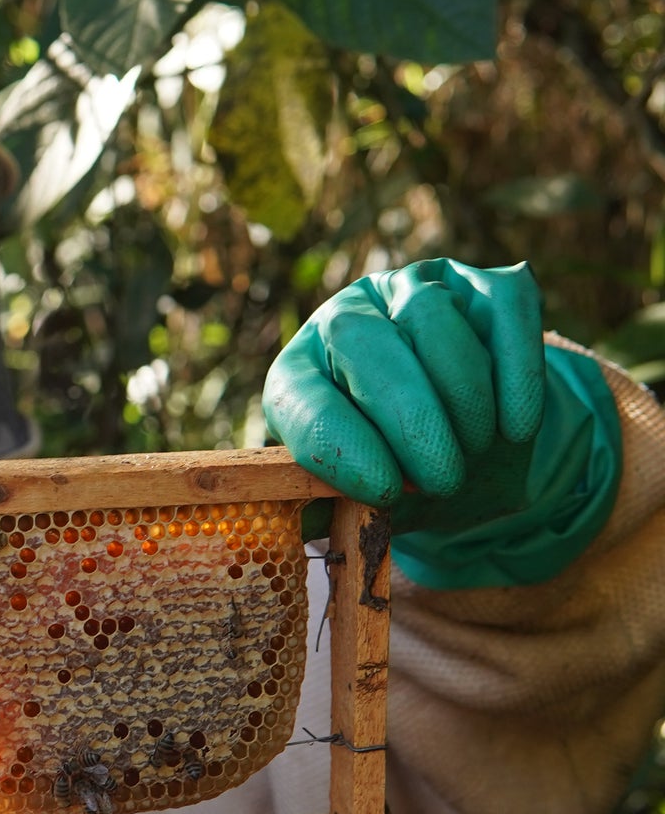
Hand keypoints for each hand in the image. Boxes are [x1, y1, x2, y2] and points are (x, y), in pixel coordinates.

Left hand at [265, 259, 620, 587]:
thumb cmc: (406, 472)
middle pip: (360, 341)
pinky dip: (515, 371)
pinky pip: (503, 309)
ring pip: (429, 316)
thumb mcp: (367, 497)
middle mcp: (345, 315)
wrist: (476, 446)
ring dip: (461, 394)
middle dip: (408, 418)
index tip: (385, 490)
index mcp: (301, 370)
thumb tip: (295, 529)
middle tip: (443, 479)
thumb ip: (334, 508)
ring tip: (478, 450)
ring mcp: (412, 289)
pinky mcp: (484, 284)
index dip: (339, 444)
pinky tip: (519, 426)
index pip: (300, 397)